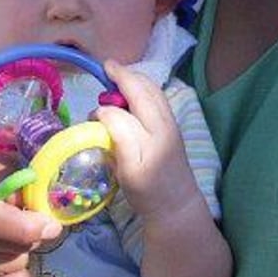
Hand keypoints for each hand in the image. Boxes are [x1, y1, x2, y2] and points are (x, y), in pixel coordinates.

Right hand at [0, 150, 61, 276]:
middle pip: (3, 247)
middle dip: (30, 237)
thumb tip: (41, 217)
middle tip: (30, 224)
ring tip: (10, 239)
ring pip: (5, 269)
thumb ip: (20, 182)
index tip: (51, 227)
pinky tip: (18, 271)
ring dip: (21, 256)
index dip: (24, 227)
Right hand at [95, 61, 200, 221]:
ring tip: (117, 77)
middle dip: (127, 75)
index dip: (113, 90)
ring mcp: (171, 124)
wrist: (177, 207)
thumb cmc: (149, 192)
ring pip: (154, 92)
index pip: (130, 101)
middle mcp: (165, 122)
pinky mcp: (172, 129)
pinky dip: (142, 89)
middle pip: (147, 88)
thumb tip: (104, 111)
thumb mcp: (128, 169)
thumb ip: (119, 136)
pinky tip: (131, 95)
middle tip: (108, 68)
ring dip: (135, 80)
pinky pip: (157, 99)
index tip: (100, 80)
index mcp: (154, 131)